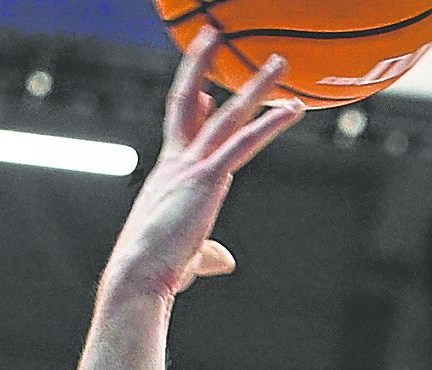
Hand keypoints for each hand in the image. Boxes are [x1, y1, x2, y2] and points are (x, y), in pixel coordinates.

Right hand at [103, 33, 300, 301]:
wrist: (139, 273)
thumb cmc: (158, 271)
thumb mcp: (188, 258)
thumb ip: (209, 254)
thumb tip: (226, 260)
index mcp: (169, 175)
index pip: (181, 129)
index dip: (195, 107)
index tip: (206, 91)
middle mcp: (177, 160)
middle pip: (194, 101)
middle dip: (207, 65)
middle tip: (218, 35)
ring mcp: (191, 165)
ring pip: (228, 113)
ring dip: (255, 86)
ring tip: (278, 62)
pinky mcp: (208, 178)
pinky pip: (245, 142)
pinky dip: (271, 124)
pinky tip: (292, 109)